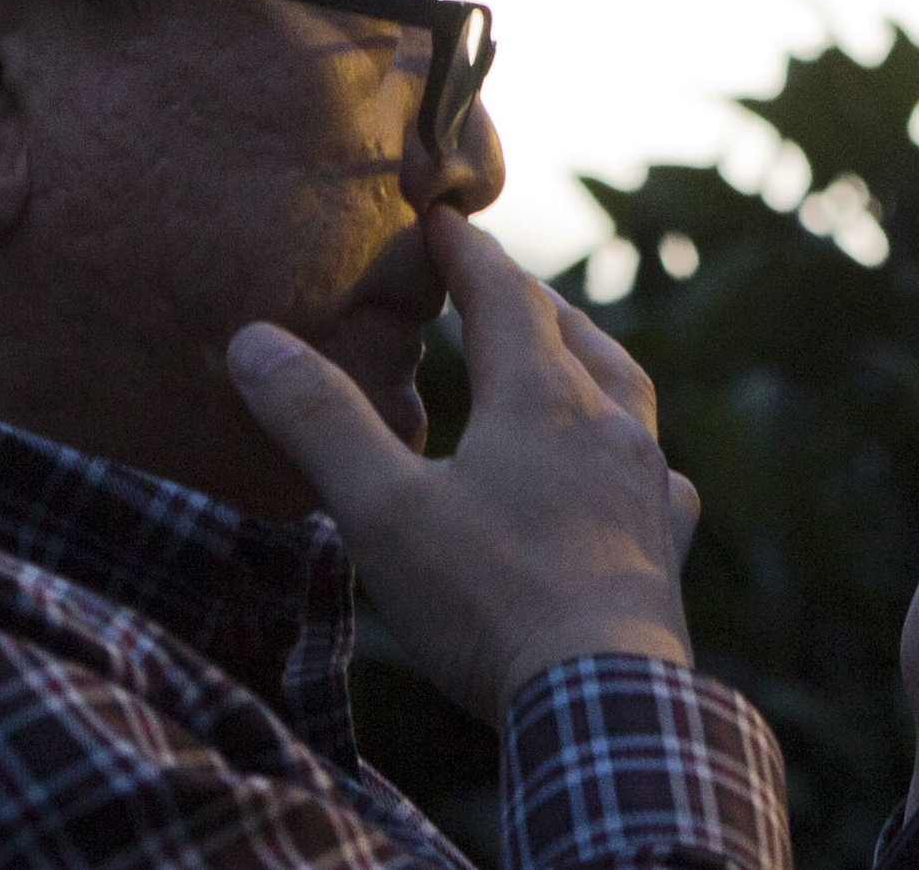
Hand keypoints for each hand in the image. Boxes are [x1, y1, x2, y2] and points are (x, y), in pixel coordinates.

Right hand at [229, 203, 702, 721]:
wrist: (603, 702)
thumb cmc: (488, 599)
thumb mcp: (382, 510)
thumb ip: (319, 422)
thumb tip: (251, 340)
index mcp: (538, 398)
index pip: (503, 294)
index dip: (468, 251)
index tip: (441, 216)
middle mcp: (605, 426)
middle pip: (571, 334)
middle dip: (528, 300)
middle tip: (496, 282)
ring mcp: (646, 487)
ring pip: (626, 393)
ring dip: (591, 361)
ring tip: (571, 353)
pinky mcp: (666, 549)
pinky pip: (662, 479)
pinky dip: (639, 455)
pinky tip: (640, 475)